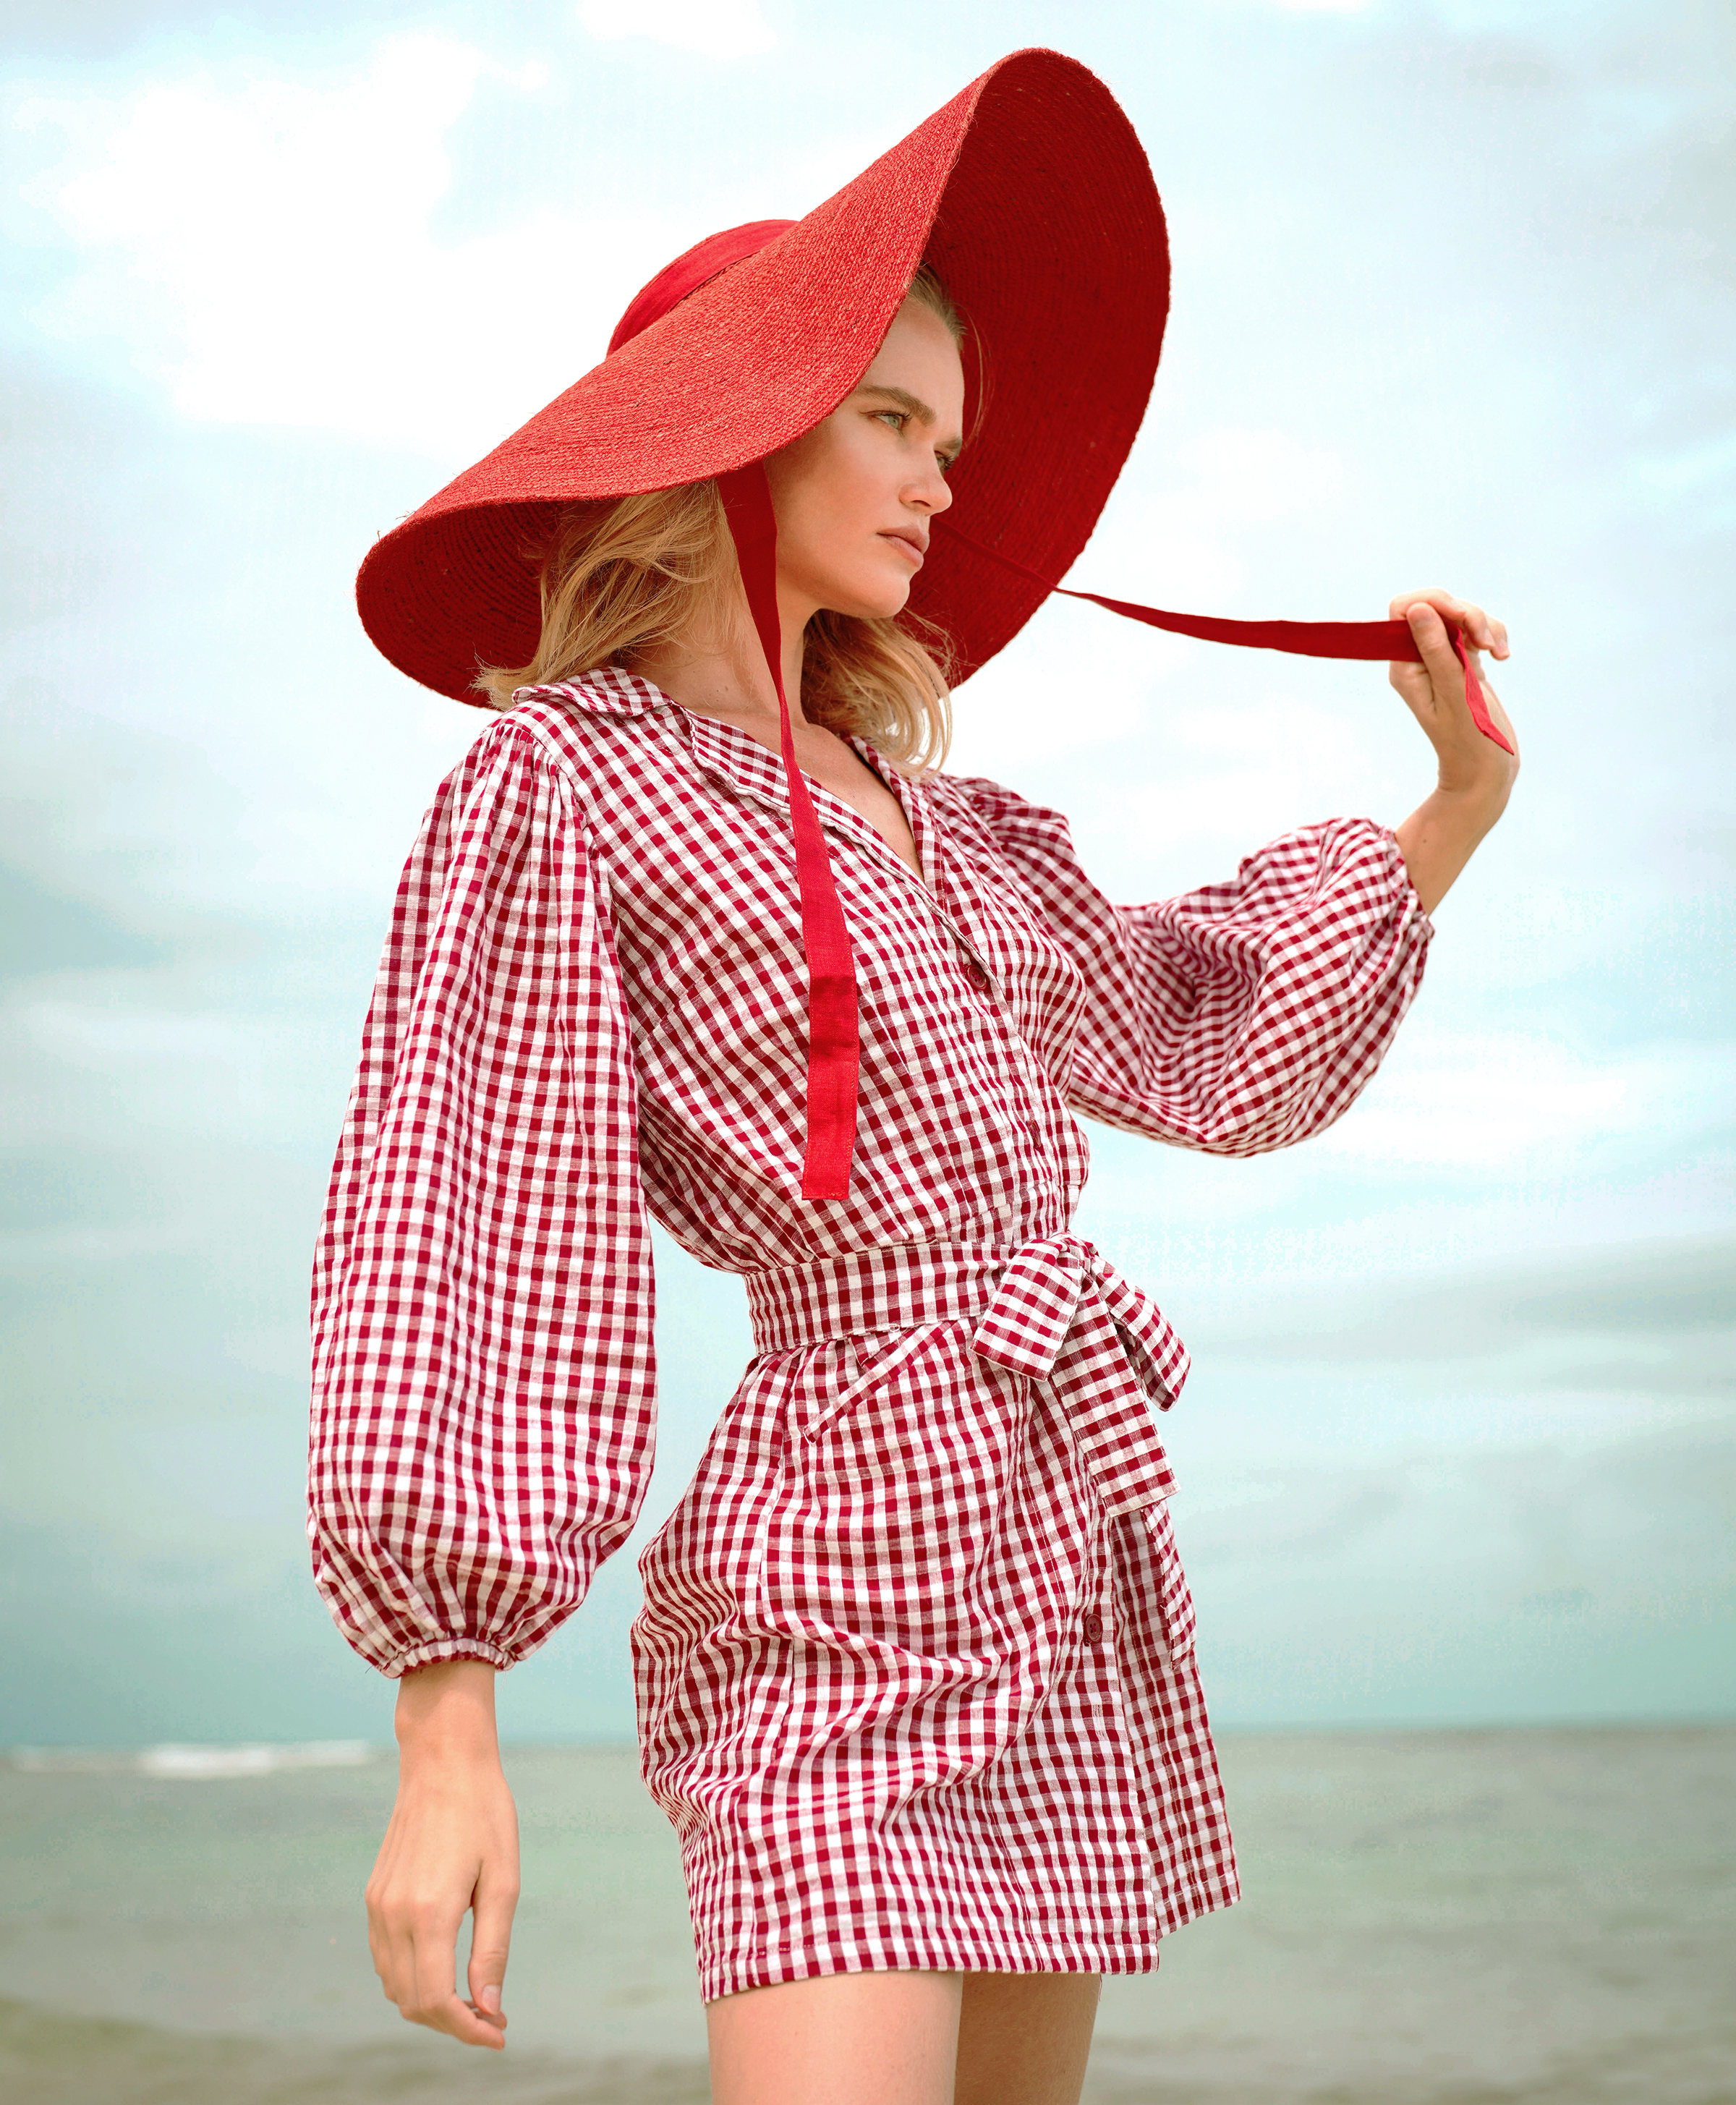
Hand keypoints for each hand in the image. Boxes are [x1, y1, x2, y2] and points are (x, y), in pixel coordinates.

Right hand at [366, 1660, 518, 2049]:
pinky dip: (410, 1977)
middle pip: (411, 2001)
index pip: (434, 2000)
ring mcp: (377, 1906)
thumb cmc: (484, 1814)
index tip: (499, 2033)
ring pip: (393, 1985)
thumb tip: (489, 2007)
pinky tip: (443, 1967)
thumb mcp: (503, 1880)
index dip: (467, 2029)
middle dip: (451, 2021)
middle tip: (492, 2017)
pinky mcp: (374, 1896)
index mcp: (428, 1913)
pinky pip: (384, 1958)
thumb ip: (492, 1949)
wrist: (443, 1762)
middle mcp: (392, 1915)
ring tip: (471, 1996)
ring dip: (429, 2003)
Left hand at [1388, 587, 1519, 913]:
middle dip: (1465, 613)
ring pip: (1460, 615)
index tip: (1461, 618)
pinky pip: (1477, 630)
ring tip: (1497, 653)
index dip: (1431, 602)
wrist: (1485, 772)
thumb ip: (1436, 651)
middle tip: (1483, 640)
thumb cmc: (1468, 741)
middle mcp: (1418, 659)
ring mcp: (1442, 659)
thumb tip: (1416, 610)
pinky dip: (1494, 635)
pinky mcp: (1464, 662)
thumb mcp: (1454, 694)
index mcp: (1404, 666)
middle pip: (1435, 606)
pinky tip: (1502, 656)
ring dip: (1485, 624)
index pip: (1402, 609)